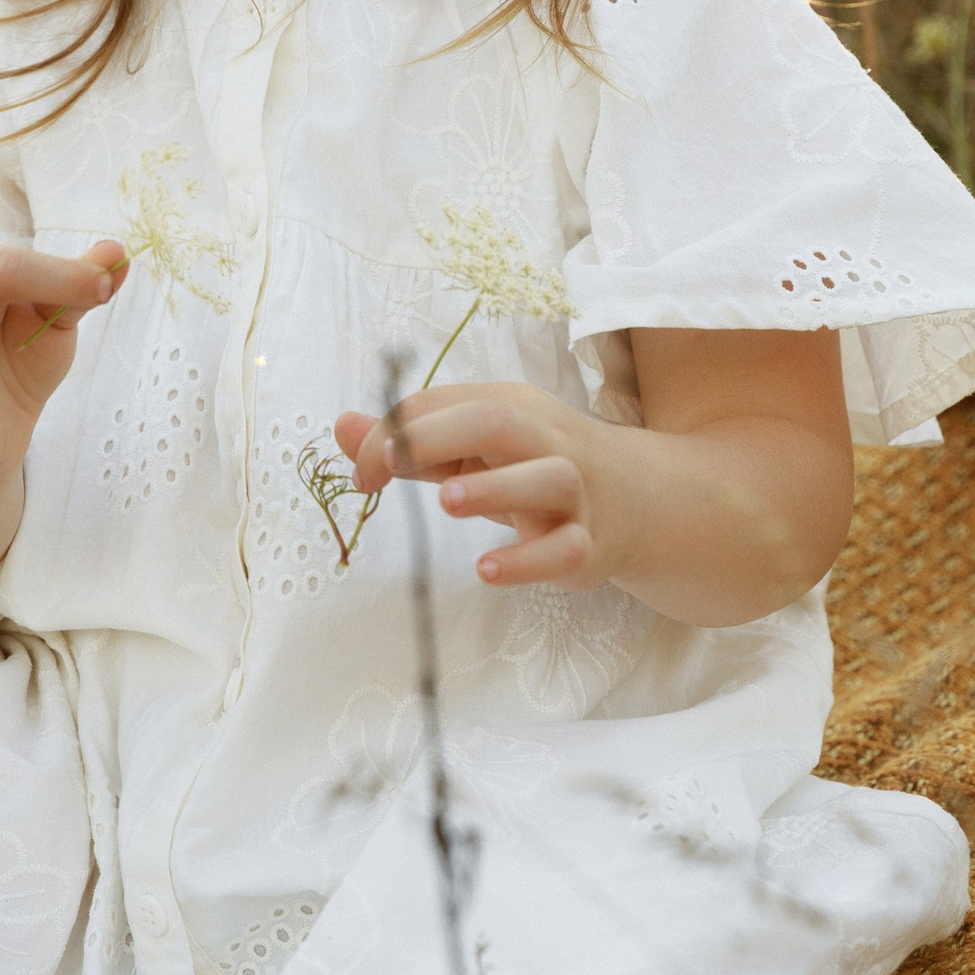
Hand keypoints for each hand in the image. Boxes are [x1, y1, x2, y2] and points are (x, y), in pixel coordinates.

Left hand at [334, 382, 609, 590]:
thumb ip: (409, 442)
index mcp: (509, 407)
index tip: (361, 472)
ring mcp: (574, 492)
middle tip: (386, 467)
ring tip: (447, 502)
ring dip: (493, 487)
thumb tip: (341, 427)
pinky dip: (527, 560)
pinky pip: (564, 549)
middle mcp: (545, 441)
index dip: (393, 432)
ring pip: (547, 478)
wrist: (633, 499)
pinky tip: (486, 569)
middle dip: (437, 436)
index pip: (443, 405)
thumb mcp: (470, 448)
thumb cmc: (531, 466)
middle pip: (497, 421)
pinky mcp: (587, 544)